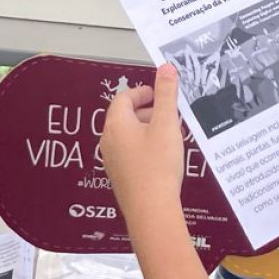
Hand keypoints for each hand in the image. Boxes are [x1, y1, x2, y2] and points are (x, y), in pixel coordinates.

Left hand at [100, 62, 187, 220]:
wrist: (151, 210)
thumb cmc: (158, 165)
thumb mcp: (166, 124)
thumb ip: (166, 95)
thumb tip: (166, 68)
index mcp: (116, 124)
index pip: (124, 98)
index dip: (143, 92)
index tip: (161, 94)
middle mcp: (108, 140)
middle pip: (125, 116)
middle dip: (148, 110)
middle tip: (170, 113)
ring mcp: (112, 160)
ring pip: (128, 135)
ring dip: (147, 129)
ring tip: (171, 134)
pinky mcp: (120, 176)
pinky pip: (130, 153)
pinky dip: (145, 146)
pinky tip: (163, 157)